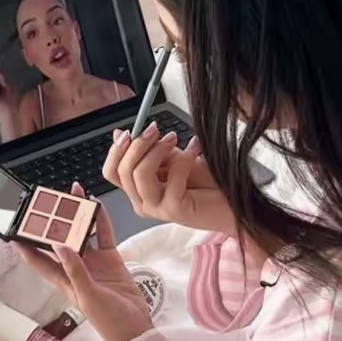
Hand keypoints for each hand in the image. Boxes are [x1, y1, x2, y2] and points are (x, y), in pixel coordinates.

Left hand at [16, 184, 151, 340]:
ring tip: (75, 195)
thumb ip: (75, 270)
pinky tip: (98, 207)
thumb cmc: (108, 320)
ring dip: (79, 217)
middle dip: (56, 222)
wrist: (135, 329)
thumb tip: (58, 245)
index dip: (26, 245)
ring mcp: (94, 262)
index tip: (15, 228)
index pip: (38, 260)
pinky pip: (104, 236)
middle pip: (61, 240)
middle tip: (52, 200)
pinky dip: (101, 222)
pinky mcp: (111, 259)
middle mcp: (75, 268)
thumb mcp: (88, 296)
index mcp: (63, 280)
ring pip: (83, 234)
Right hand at [102, 122, 236, 235]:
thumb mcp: (172, 159)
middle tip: (156, 129)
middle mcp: (143, 203)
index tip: (129, 131)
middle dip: (138, 145)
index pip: (111, 173)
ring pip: (139, 175)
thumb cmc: (205, 184)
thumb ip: (149, 150)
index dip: (116, 151)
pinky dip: (183, 159)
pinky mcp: (174, 211)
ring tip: (174, 139)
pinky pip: (171, 179)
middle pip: (122, 172)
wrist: (230, 202)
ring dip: (156, 151)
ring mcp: (157, 209)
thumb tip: (120, 133)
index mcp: (138, 191)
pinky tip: (194, 149)